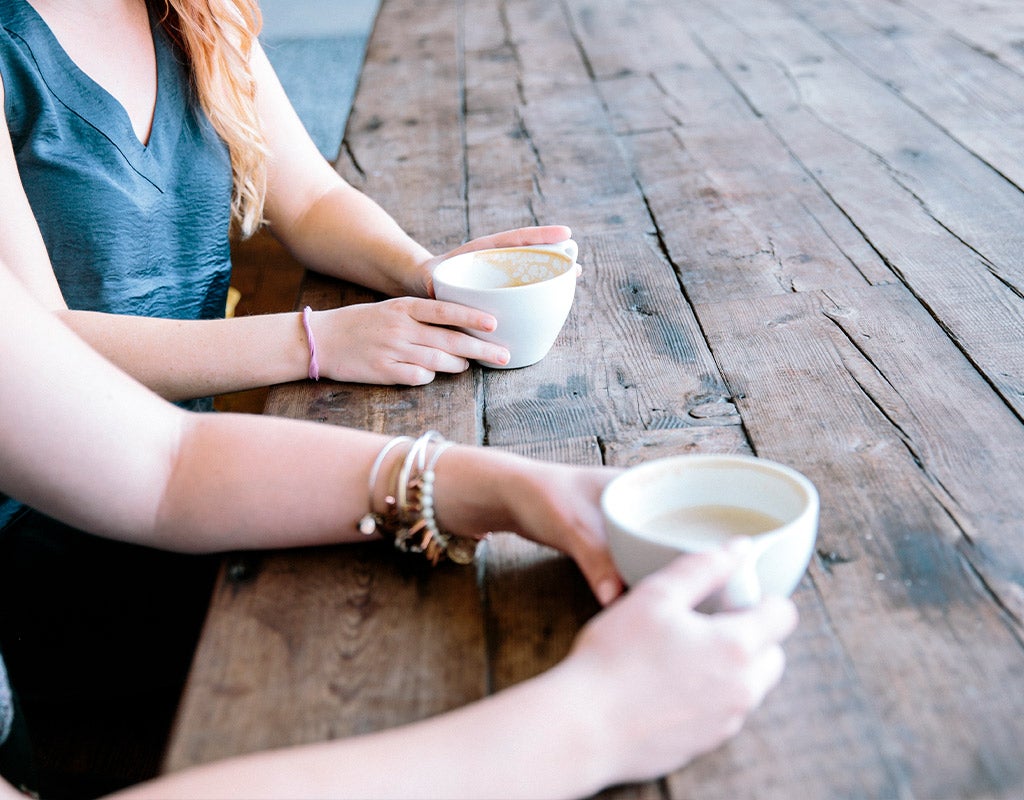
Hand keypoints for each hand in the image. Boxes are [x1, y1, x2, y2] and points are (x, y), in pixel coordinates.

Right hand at [312, 299, 510, 384]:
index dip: (471, 317)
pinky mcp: (384, 372)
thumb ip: (422, 317)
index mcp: (404, 308)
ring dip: (458, 365)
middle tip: (504, 355)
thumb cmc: (362, 323)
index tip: (495, 323)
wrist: (321, 339)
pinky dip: (429, 376)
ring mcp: (393, 351)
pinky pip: (418, 377)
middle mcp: (401, 328)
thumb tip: (459, 328)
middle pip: (449, 340)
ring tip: (468, 365)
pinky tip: (432, 373)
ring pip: (438, 362)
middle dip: (481, 349)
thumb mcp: (392, 309)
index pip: (445, 311)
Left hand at [418, 225, 572, 295]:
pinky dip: (539, 296)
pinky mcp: (501, 294)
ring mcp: (501, 277)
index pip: (514, 239)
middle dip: (554, 257)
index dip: (539, 236)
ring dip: (551, 276)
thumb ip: (432, 284)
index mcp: (481, 253)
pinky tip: (555, 304)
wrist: (424, 286)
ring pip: (530, 274)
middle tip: (576, 265)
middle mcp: (496, 262)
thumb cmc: (427, 280)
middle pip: (529, 255)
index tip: (565, 233)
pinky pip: (523, 293)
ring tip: (574, 277)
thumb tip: (434, 288)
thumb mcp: (429, 280)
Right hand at [566, 548, 798, 785]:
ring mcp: (724, 722)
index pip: (785, 616)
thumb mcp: (655, 596)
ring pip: (748, 686)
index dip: (764, 599)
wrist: (585, 727)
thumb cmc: (615, 657)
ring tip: (682, 655)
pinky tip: (667, 686)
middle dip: (751, 636)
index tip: (733, 598)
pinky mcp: (704, 744)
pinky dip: (707, 696)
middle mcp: (742, 690)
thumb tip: (739, 548)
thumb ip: (702, 567)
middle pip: (773, 655)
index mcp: (736, 647)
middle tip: (706, 625)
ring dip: (730, 668)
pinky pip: (722, 713)